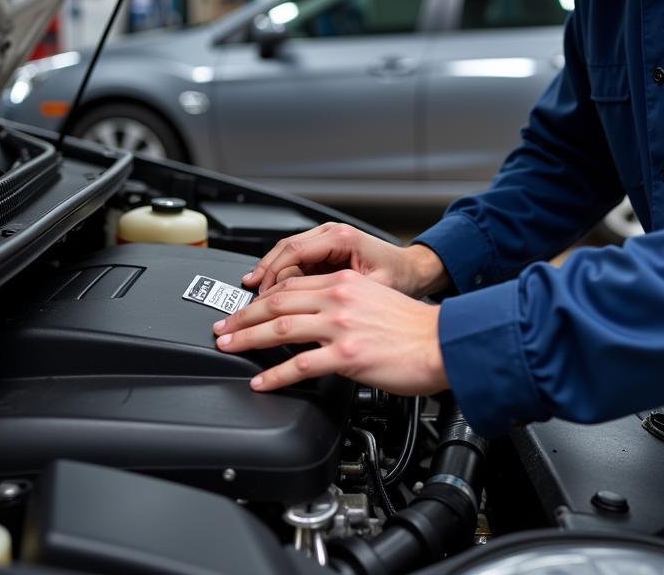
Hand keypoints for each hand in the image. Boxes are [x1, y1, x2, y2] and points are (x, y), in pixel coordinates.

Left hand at [214, 270, 448, 395]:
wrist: (441, 342)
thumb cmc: (414, 327)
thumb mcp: (375, 298)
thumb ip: (344, 302)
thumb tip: (318, 317)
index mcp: (345, 282)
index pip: (291, 286)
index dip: (261, 298)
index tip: (245, 308)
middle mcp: (339, 298)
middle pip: (277, 302)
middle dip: (244, 316)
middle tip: (223, 327)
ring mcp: (341, 327)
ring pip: (281, 328)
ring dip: (248, 338)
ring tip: (229, 346)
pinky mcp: (346, 355)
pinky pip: (300, 364)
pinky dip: (275, 374)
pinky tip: (262, 381)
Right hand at [243, 222, 447, 297]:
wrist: (414, 269)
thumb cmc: (400, 277)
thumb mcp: (375, 289)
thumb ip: (346, 299)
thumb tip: (319, 317)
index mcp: (341, 239)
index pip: (295, 252)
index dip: (273, 276)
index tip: (260, 298)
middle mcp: (331, 234)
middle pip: (284, 251)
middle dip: (263, 275)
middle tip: (248, 302)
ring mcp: (327, 239)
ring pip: (286, 253)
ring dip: (268, 274)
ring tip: (252, 296)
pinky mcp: (325, 249)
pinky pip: (295, 258)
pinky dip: (280, 273)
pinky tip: (268, 289)